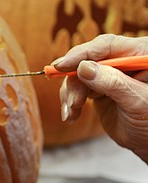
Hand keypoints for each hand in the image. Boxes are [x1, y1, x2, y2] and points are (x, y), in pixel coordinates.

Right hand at [56, 34, 147, 162]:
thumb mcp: (137, 101)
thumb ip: (113, 83)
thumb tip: (83, 67)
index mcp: (139, 55)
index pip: (106, 46)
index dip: (82, 54)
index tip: (61, 66)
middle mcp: (121, 61)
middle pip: (87, 61)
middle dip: (74, 82)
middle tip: (73, 102)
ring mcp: (108, 75)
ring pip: (77, 76)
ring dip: (70, 95)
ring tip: (71, 113)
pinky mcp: (97, 88)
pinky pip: (76, 88)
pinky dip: (69, 102)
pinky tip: (71, 116)